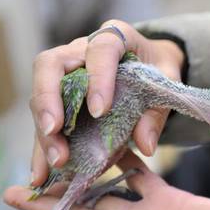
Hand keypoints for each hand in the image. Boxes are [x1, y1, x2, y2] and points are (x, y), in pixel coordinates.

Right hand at [30, 19, 184, 185]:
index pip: (102, 49)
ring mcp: (66, 71)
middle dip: (48, 100)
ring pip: (41, 94)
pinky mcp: (60, 96)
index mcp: (116, 36)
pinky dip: (43, 147)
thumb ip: (157, 112)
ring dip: (44, 131)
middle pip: (51, 65)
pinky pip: (46, 119)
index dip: (98, 77)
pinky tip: (42, 173)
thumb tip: (145, 145)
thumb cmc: (158, 68)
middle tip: (54, 131)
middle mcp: (82, 49)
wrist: (151, 65)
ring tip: (55, 162)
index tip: (100, 110)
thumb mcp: (168, 84)